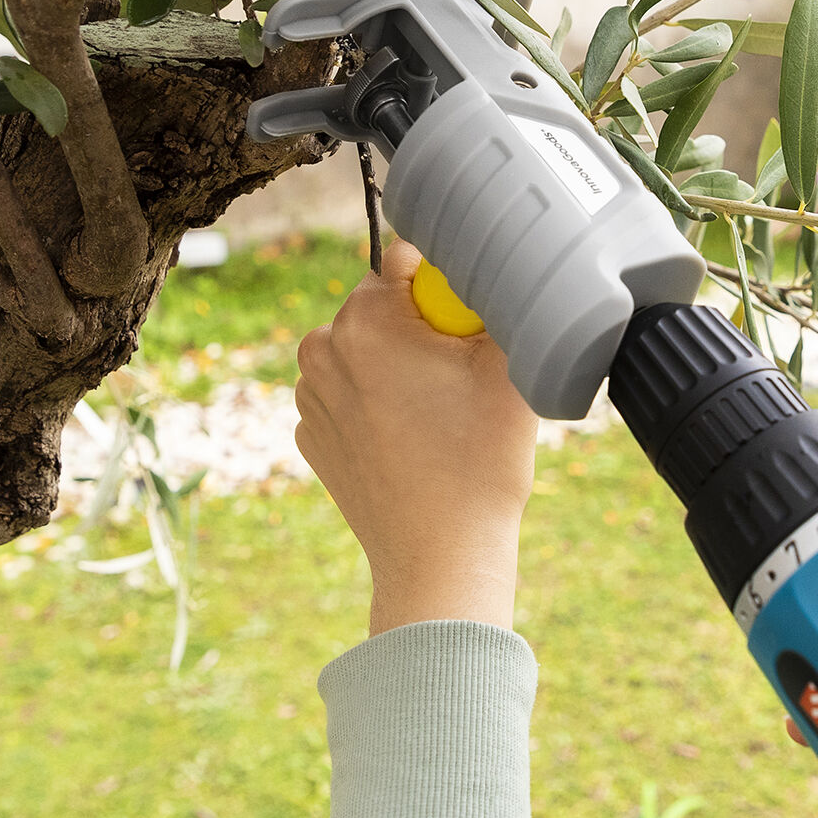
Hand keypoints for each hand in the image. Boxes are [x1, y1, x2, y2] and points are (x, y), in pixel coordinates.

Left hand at [294, 237, 538, 635]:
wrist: (441, 556)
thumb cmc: (479, 460)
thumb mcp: (508, 362)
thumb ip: (492, 298)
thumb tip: (488, 269)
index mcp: (364, 320)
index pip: (404, 261)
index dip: (443, 290)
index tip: (462, 333)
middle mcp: (321, 350)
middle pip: (380, 306)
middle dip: (418, 327)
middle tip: (457, 379)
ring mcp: (309, 396)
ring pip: (362, 349)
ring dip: (394, 363)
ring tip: (434, 415)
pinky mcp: (310, 434)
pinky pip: (347, 392)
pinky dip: (375, 402)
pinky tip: (408, 440)